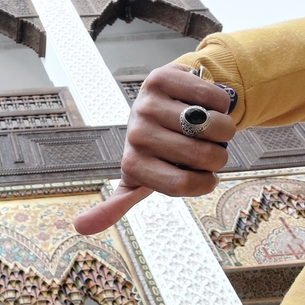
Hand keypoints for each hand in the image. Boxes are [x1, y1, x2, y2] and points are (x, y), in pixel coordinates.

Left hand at [74, 64, 236, 234]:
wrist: (161, 103)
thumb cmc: (156, 149)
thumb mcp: (138, 179)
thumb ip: (118, 205)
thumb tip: (79, 227)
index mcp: (131, 165)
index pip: (182, 185)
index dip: (205, 183)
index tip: (206, 177)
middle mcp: (135, 135)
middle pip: (202, 156)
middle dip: (218, 155)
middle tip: (210, 148)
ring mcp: (146, 105)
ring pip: (212, 126)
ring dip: (225, 129)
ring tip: (211, 128)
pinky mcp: (161, 78)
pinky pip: (213, 98)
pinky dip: (222, 103)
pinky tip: (207, 105)